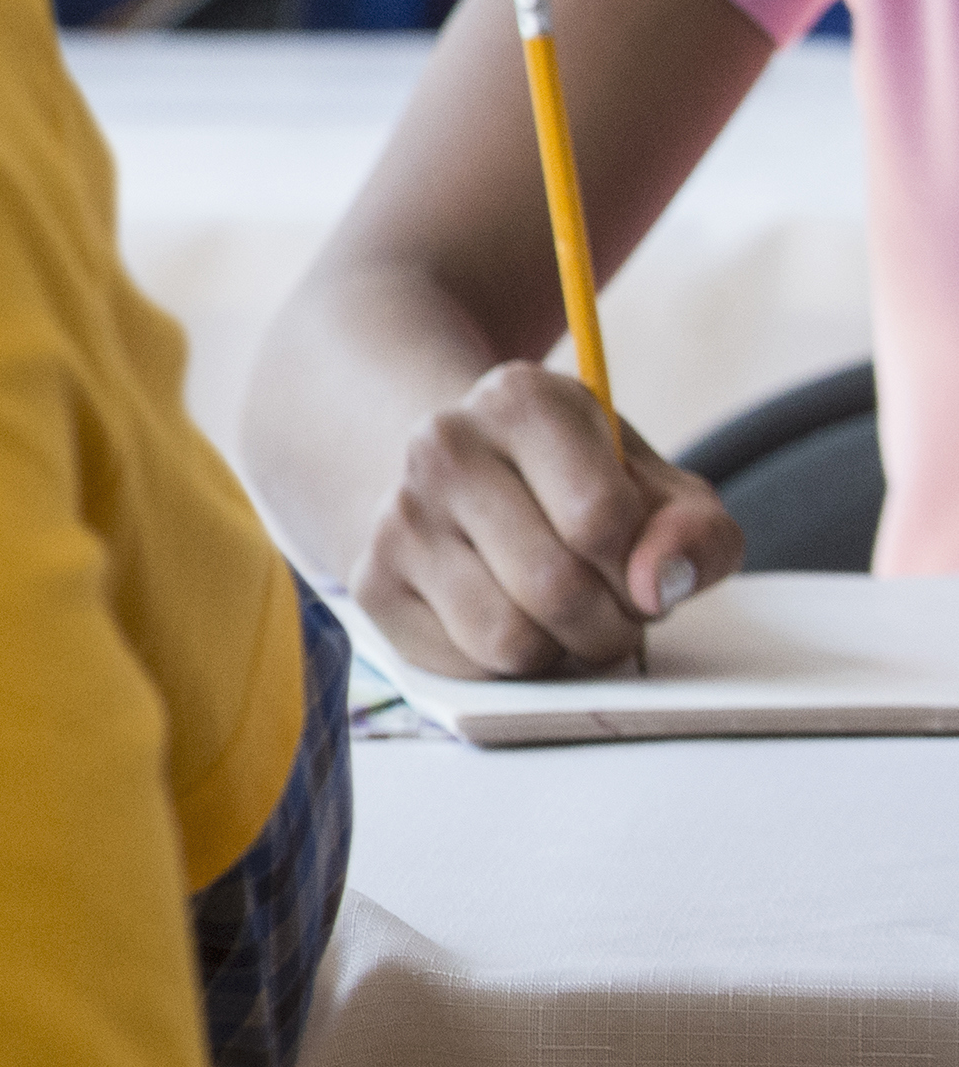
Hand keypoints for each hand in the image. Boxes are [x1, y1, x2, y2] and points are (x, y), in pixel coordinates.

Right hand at [351, 360, 745, 678]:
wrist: (462, 480)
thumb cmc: (580, 489)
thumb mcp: (659, 491)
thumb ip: (696, 532)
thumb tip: (657, 584)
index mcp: (521, 399)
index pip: (601, 519)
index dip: (644, 566)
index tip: (641, 561)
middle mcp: (443, 447)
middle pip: (558, 589)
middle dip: (612, 625)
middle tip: (614, 607)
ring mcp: (398, 516)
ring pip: (509, 640)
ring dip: (561, 652)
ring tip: (563, 617)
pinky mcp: (371, 584)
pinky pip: (464, 667)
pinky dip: (505, 666)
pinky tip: (508, 618)